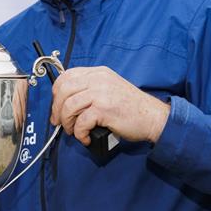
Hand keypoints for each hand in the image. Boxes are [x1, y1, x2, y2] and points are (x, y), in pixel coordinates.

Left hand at [51, 66, 169, 144]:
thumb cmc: (131, 107)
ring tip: (73, 131)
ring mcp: (101, 93)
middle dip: (57, 109)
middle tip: (59, 122)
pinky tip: (86, 137)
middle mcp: (98, 79)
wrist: (153, 117)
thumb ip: (90, 89)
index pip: (67, 76)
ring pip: (69, 106)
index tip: (57, 105)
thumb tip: (65, 102)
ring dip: (67, 122)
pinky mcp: (105, 109)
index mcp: (98, 73)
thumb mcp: (109, 88)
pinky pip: (81, 122)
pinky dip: (80, 133)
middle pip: (64, 90)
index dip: (57, 92)